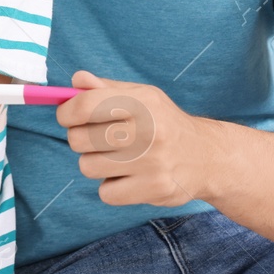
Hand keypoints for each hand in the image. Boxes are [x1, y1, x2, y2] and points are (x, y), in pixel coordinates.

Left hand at [56, 71, 211, 207]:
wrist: (207, 157)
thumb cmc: (164, 123)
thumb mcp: (142, 97)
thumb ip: (107, 89)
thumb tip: (76, 81)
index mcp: (142, 102)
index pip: (85, 105)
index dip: (66, 112)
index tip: (67, 117)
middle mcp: (148, 130)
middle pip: (79, 139)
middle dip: (80, 140)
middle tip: (96, 140)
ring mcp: (152, 162)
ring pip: (88, 167)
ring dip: (96, 164)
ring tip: (117, 159)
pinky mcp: (154, 189)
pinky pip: (106, 193)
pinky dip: (111, 187)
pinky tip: (128, 177)